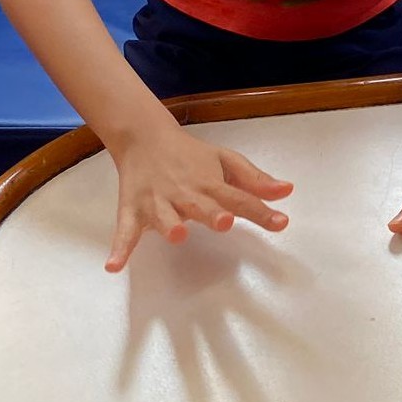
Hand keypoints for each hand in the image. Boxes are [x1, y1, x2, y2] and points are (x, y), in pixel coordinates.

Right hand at [105, 119, 293, 271]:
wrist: (144, 137)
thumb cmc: (191, 155)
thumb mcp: (225, 160)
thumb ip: (254, 179)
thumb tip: (287, 191)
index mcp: (210, 183)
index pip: (239, 198)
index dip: (260, 212)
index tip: (281, 223)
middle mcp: (185, 193)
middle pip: (200, 205)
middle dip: (212, 214)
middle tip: (224, 222)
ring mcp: (157, 202)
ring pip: (163, 216)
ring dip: (169, 224)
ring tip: (177, 234)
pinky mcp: (132, 210)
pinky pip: (125, 231)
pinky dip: (119, 247)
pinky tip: (114, 265)